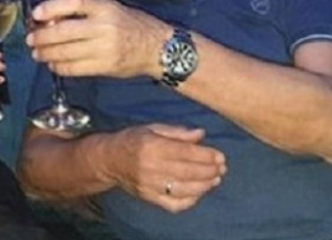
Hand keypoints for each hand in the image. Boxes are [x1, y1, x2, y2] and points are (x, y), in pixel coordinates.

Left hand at [25, 0, 169, 78]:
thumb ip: (85, 1)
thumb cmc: (133, 24)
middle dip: (42, 36)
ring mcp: (104, 49)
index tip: (36, 13)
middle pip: (64, 31)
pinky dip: (59, 67)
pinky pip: (74, 69)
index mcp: (106, 7)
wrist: (158, 49)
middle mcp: (104, 26)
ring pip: (66, 52)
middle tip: (30, 38)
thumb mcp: (112, 6)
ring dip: (46, 53)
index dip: (52, 7)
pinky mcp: (105, 67)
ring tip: (37, 52)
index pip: (75, 2)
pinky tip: (53, 63)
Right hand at [105, 123, 226, 212]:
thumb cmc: (133, 140)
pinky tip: (199, 192)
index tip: (220, 157)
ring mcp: (149, 186)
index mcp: (152, 146)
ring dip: (204, 186)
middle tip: (222, 168)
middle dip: (209, 171)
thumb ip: (178, 132)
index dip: (206, 156)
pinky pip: (174, 204)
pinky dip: (190, 200)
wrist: (109, 160)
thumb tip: (201, 134)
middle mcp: (150, 167)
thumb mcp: (153, 128)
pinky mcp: (149, 198)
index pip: (185, 153)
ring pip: (184, 190)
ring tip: (215, 179)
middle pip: (188, 172)